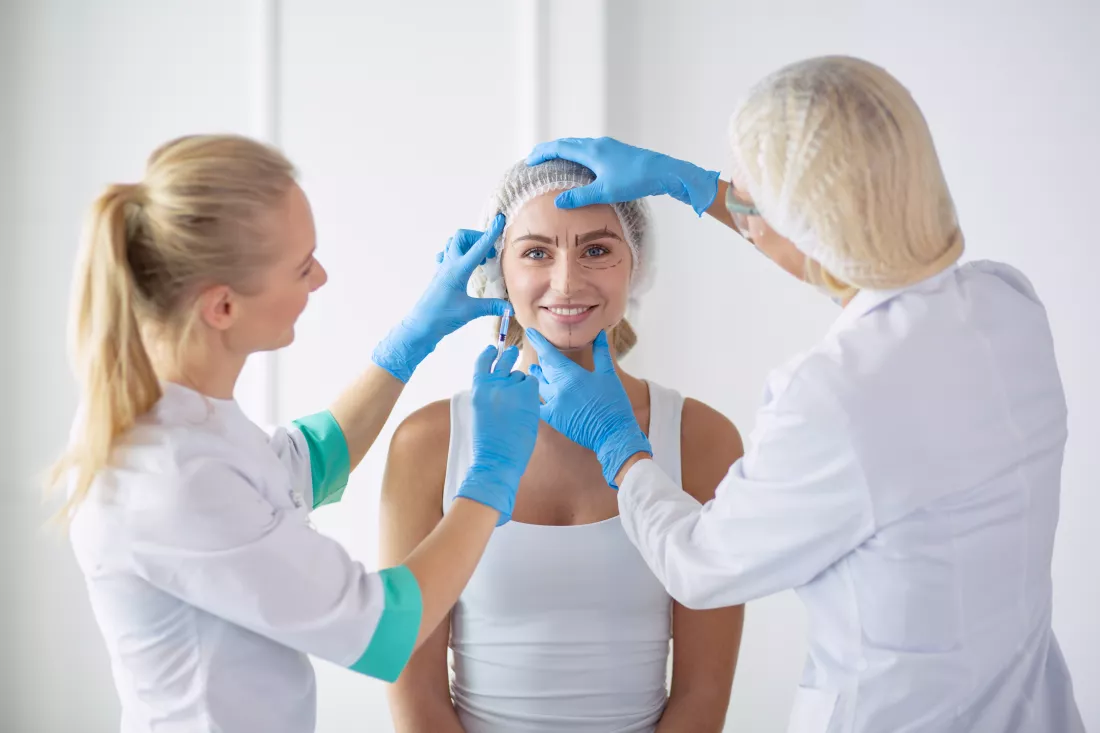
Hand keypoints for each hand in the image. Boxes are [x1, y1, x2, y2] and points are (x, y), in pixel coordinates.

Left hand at [372, 215, 508, 381]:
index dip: (491, 232)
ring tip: (481, 260)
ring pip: (453, 244)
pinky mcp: (440, 275)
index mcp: (458, 270)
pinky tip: (465, 266)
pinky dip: (458, 254)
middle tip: (490, 252)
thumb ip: (491, 306)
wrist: (420, 326)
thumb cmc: (441, 317)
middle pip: (461, 237)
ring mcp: (442, 269)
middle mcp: (449, 265)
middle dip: (478, 237)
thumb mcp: (470, 312)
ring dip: (468, 244)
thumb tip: (511, 307)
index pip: (478, 247)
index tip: (500, 219)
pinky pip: (447, 255)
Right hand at [457, 344, 540, 524]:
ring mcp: (509, 386)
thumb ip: (488, 396)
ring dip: (523, 384)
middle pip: (504, 360)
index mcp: (478, 389)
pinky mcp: (526, 393)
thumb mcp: (481, 413)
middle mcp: (492, 383)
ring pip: (521, 375)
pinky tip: (530, 406)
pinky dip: (533, 393)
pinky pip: (533, 384)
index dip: (489, 354)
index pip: (482, 362)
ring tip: (521, 403)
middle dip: (510, 355)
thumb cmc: (489, 444)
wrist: (496, 458)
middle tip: (514, 351)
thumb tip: (501, 386)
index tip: (493, 349)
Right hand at [525, 137, 719, 215]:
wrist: (663, 172)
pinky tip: (581, 166)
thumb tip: (559, 202)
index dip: (542, 153)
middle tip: (536, 158)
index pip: (559, 147)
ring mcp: (608, 146)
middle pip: (567, 143)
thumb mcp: (604, 191)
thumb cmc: (635, 180)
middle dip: (550, 150)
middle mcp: (598, 144)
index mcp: (591, 151)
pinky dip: (577, 154)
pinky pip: (590, 149)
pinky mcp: (616, 152)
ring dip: (564, 151)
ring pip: (579, 145)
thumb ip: (580, 196)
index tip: (529, 160)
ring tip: (554, 161)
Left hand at [525, 329, 651, 487]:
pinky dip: (534, 397)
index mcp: (572, 375)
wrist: (614, 434)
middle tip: (539, 352)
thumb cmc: (614, 403)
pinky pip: (537, 405)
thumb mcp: (609, 374)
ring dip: (536, 377)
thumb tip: (599, 334)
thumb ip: (601, 352)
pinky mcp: (554, 419)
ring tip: (533, 370)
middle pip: (543, 369)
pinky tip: (533, 393)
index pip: (549, 354)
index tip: (530, 332)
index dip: (538, 342)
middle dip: (541, 360)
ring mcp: (554, 405)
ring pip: (538, 386)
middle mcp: (558, 388)